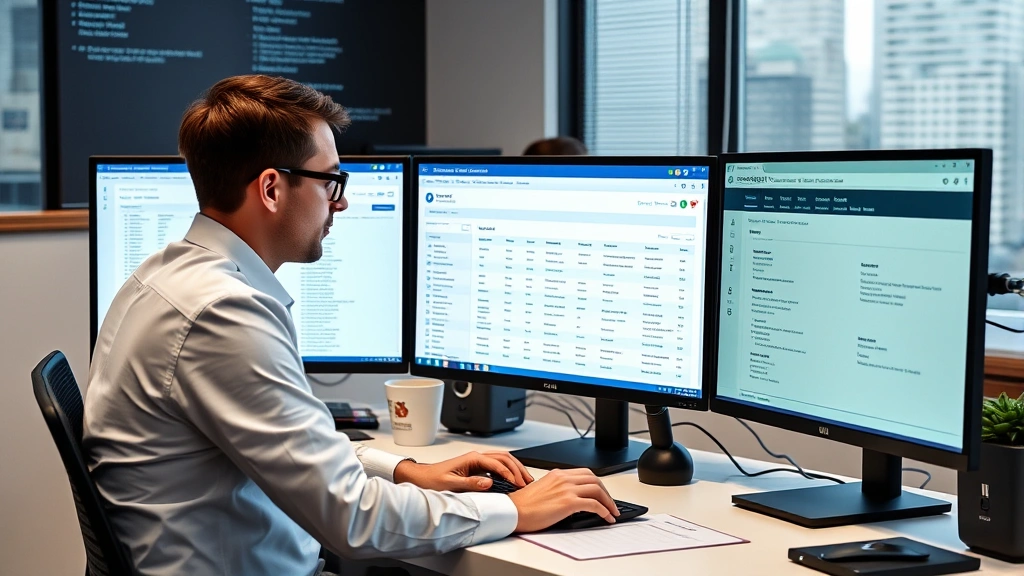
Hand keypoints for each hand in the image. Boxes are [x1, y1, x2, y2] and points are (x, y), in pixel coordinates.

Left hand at [393, 450, 534, 491]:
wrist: (423, 478)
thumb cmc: (434, 480)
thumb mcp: (451, 484)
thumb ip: (470, 484)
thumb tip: (489, 483)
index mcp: (472, 458)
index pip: (497, 464)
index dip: (509, 474)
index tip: (518, 484)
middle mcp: (477, 457)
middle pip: (505, 457)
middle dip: (518, 469)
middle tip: (527, 482)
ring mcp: (478, 461)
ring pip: (503, 459)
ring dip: (515, 468)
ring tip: (525, 480)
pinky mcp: (478, 467)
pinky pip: (498, 465)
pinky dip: (509, 470)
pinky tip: (513, 479)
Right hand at [508, 468, 618, 532]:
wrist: (513, 511)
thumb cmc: (523, 505)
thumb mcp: (542, 489)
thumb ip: (557, 489)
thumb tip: (570, 499)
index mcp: (557, 474)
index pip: (585, 474)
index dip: (597, 484)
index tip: (602, 493)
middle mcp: (563, 478)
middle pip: (594, 479)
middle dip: (606, 492)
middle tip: (610, 503)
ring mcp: (566, 489)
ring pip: (597, 489)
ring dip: (608, 501)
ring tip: (612, 512)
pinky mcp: (568, 502)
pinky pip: (594, 504)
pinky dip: (604, 510)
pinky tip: (606, 517)